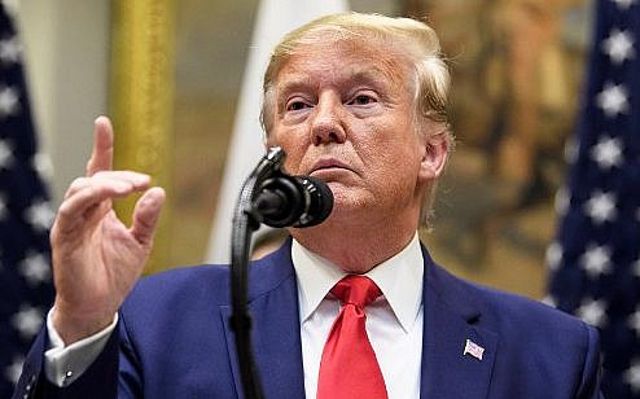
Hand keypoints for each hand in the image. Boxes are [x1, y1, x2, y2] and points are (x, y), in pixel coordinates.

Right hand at [51, 116, 165, 343]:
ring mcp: (72, 222)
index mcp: (101, 209)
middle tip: (142, 182)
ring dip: (106, 183)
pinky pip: (71, 210)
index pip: (99, 171)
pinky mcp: (64, 236)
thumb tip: (158, 190)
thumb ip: (148, 216)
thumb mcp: (141, 242)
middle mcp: (85, 211)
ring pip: (81, 188)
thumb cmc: (115, 274)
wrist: (99, 306)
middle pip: (95, 178)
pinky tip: (106, 196)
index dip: (101, 147)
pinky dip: (88, 198)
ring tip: (130, 187)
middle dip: (119, 175)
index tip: (103, 123)